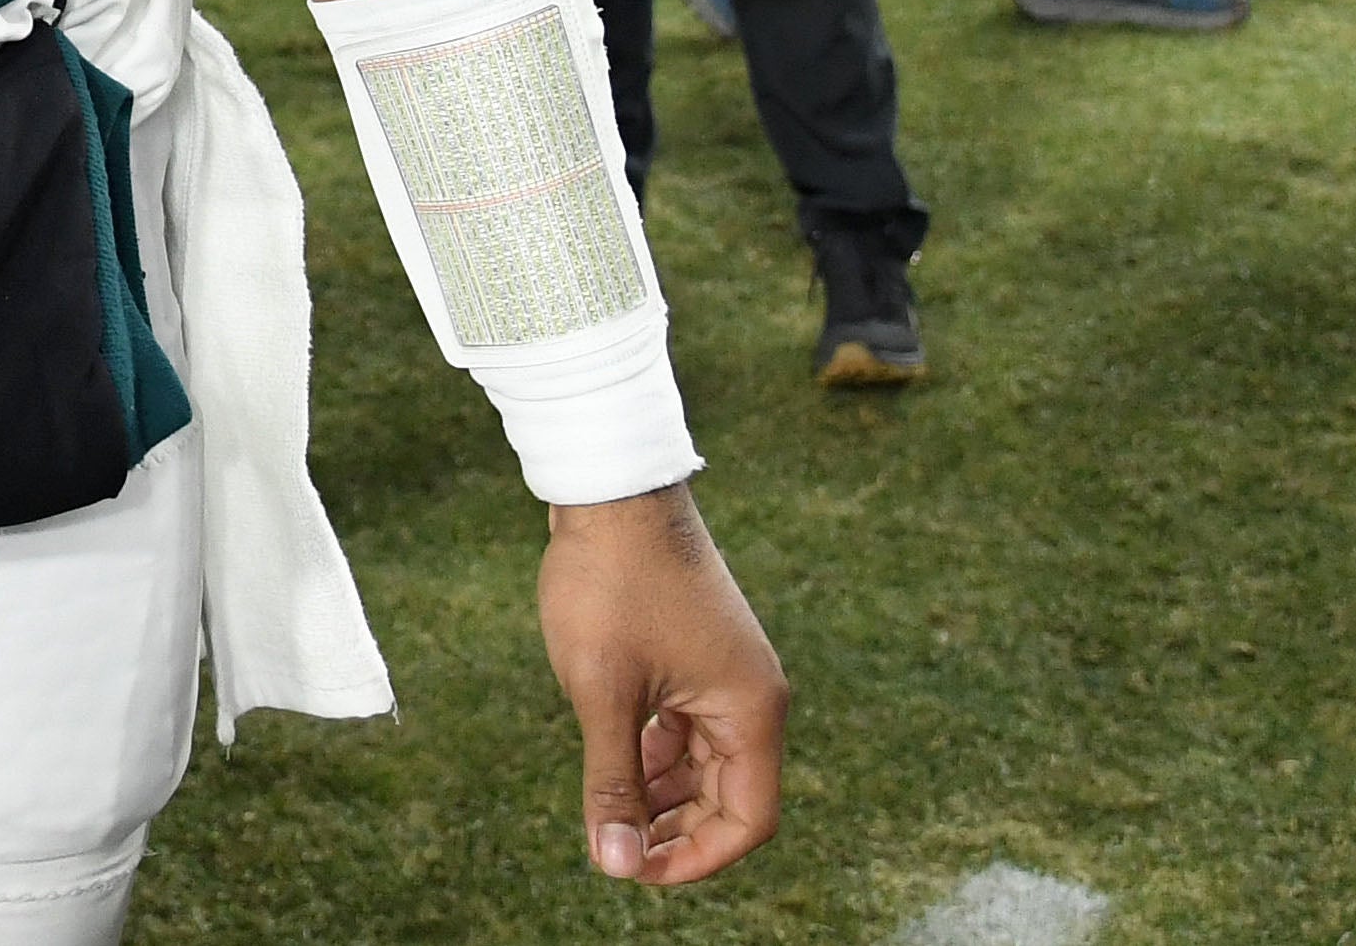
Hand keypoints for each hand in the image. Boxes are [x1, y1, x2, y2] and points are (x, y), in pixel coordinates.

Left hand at [539, 485, 784, 885]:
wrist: (611, 489)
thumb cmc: (610, 583)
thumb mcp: (603, 692)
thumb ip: (613, 782)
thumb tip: (613, 864)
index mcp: (750, 710)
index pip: (748, 819)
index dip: (695, 858)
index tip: (632, 867)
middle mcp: (752, 695)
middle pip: (728, 795)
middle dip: (674, 831)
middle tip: (612, 847)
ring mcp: (727, 672)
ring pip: (705, 762)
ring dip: (662, 794)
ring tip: (607, 810)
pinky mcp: (699, 653)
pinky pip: (688, 726)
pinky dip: (656, 752)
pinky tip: (614, 758)